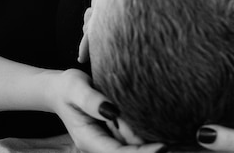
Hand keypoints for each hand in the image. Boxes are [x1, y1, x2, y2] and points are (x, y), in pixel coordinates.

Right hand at [52, 69, 166, 152]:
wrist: (60, 89)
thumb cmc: (67, 87)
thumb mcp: (75, 87)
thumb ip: (91, 100)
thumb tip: (112, 111)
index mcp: (88, 139)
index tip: (163, 146)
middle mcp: (100, 144)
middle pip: (130, 152)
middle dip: (150, 147)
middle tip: (173, 135)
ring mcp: (108, 138)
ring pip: (134, 145)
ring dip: (149, 139)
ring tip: (170, 128)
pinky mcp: (114, 131)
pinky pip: (132, 136)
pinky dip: (145, 131)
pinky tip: (158, 122)